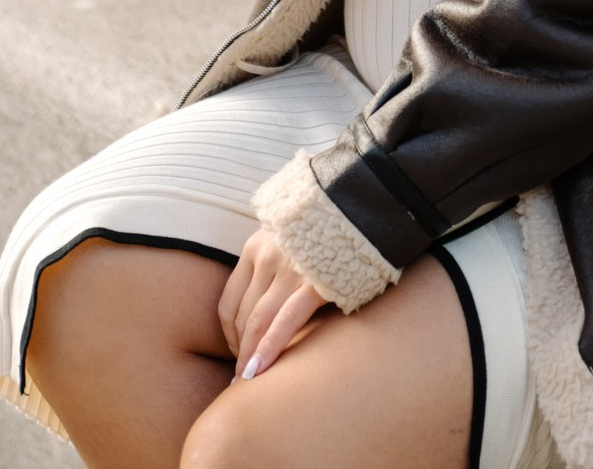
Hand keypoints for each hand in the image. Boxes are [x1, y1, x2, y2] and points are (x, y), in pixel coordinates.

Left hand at [219, 226, 330, 380]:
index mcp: (256, 244)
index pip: (229, 302)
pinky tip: (259, 371)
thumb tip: (258, 310)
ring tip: (247, 381)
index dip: (229, 336)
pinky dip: (269, 348)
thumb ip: (270, 265)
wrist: (363, 211)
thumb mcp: (287, 240)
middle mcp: (268, 255)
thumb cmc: (326, 234)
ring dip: (249, 355)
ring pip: (258, 322)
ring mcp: (291, 268)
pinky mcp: (315, 281)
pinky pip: (286, 322)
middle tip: (241, 376)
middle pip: (243, 316)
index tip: (235, 354)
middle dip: (240, 350)